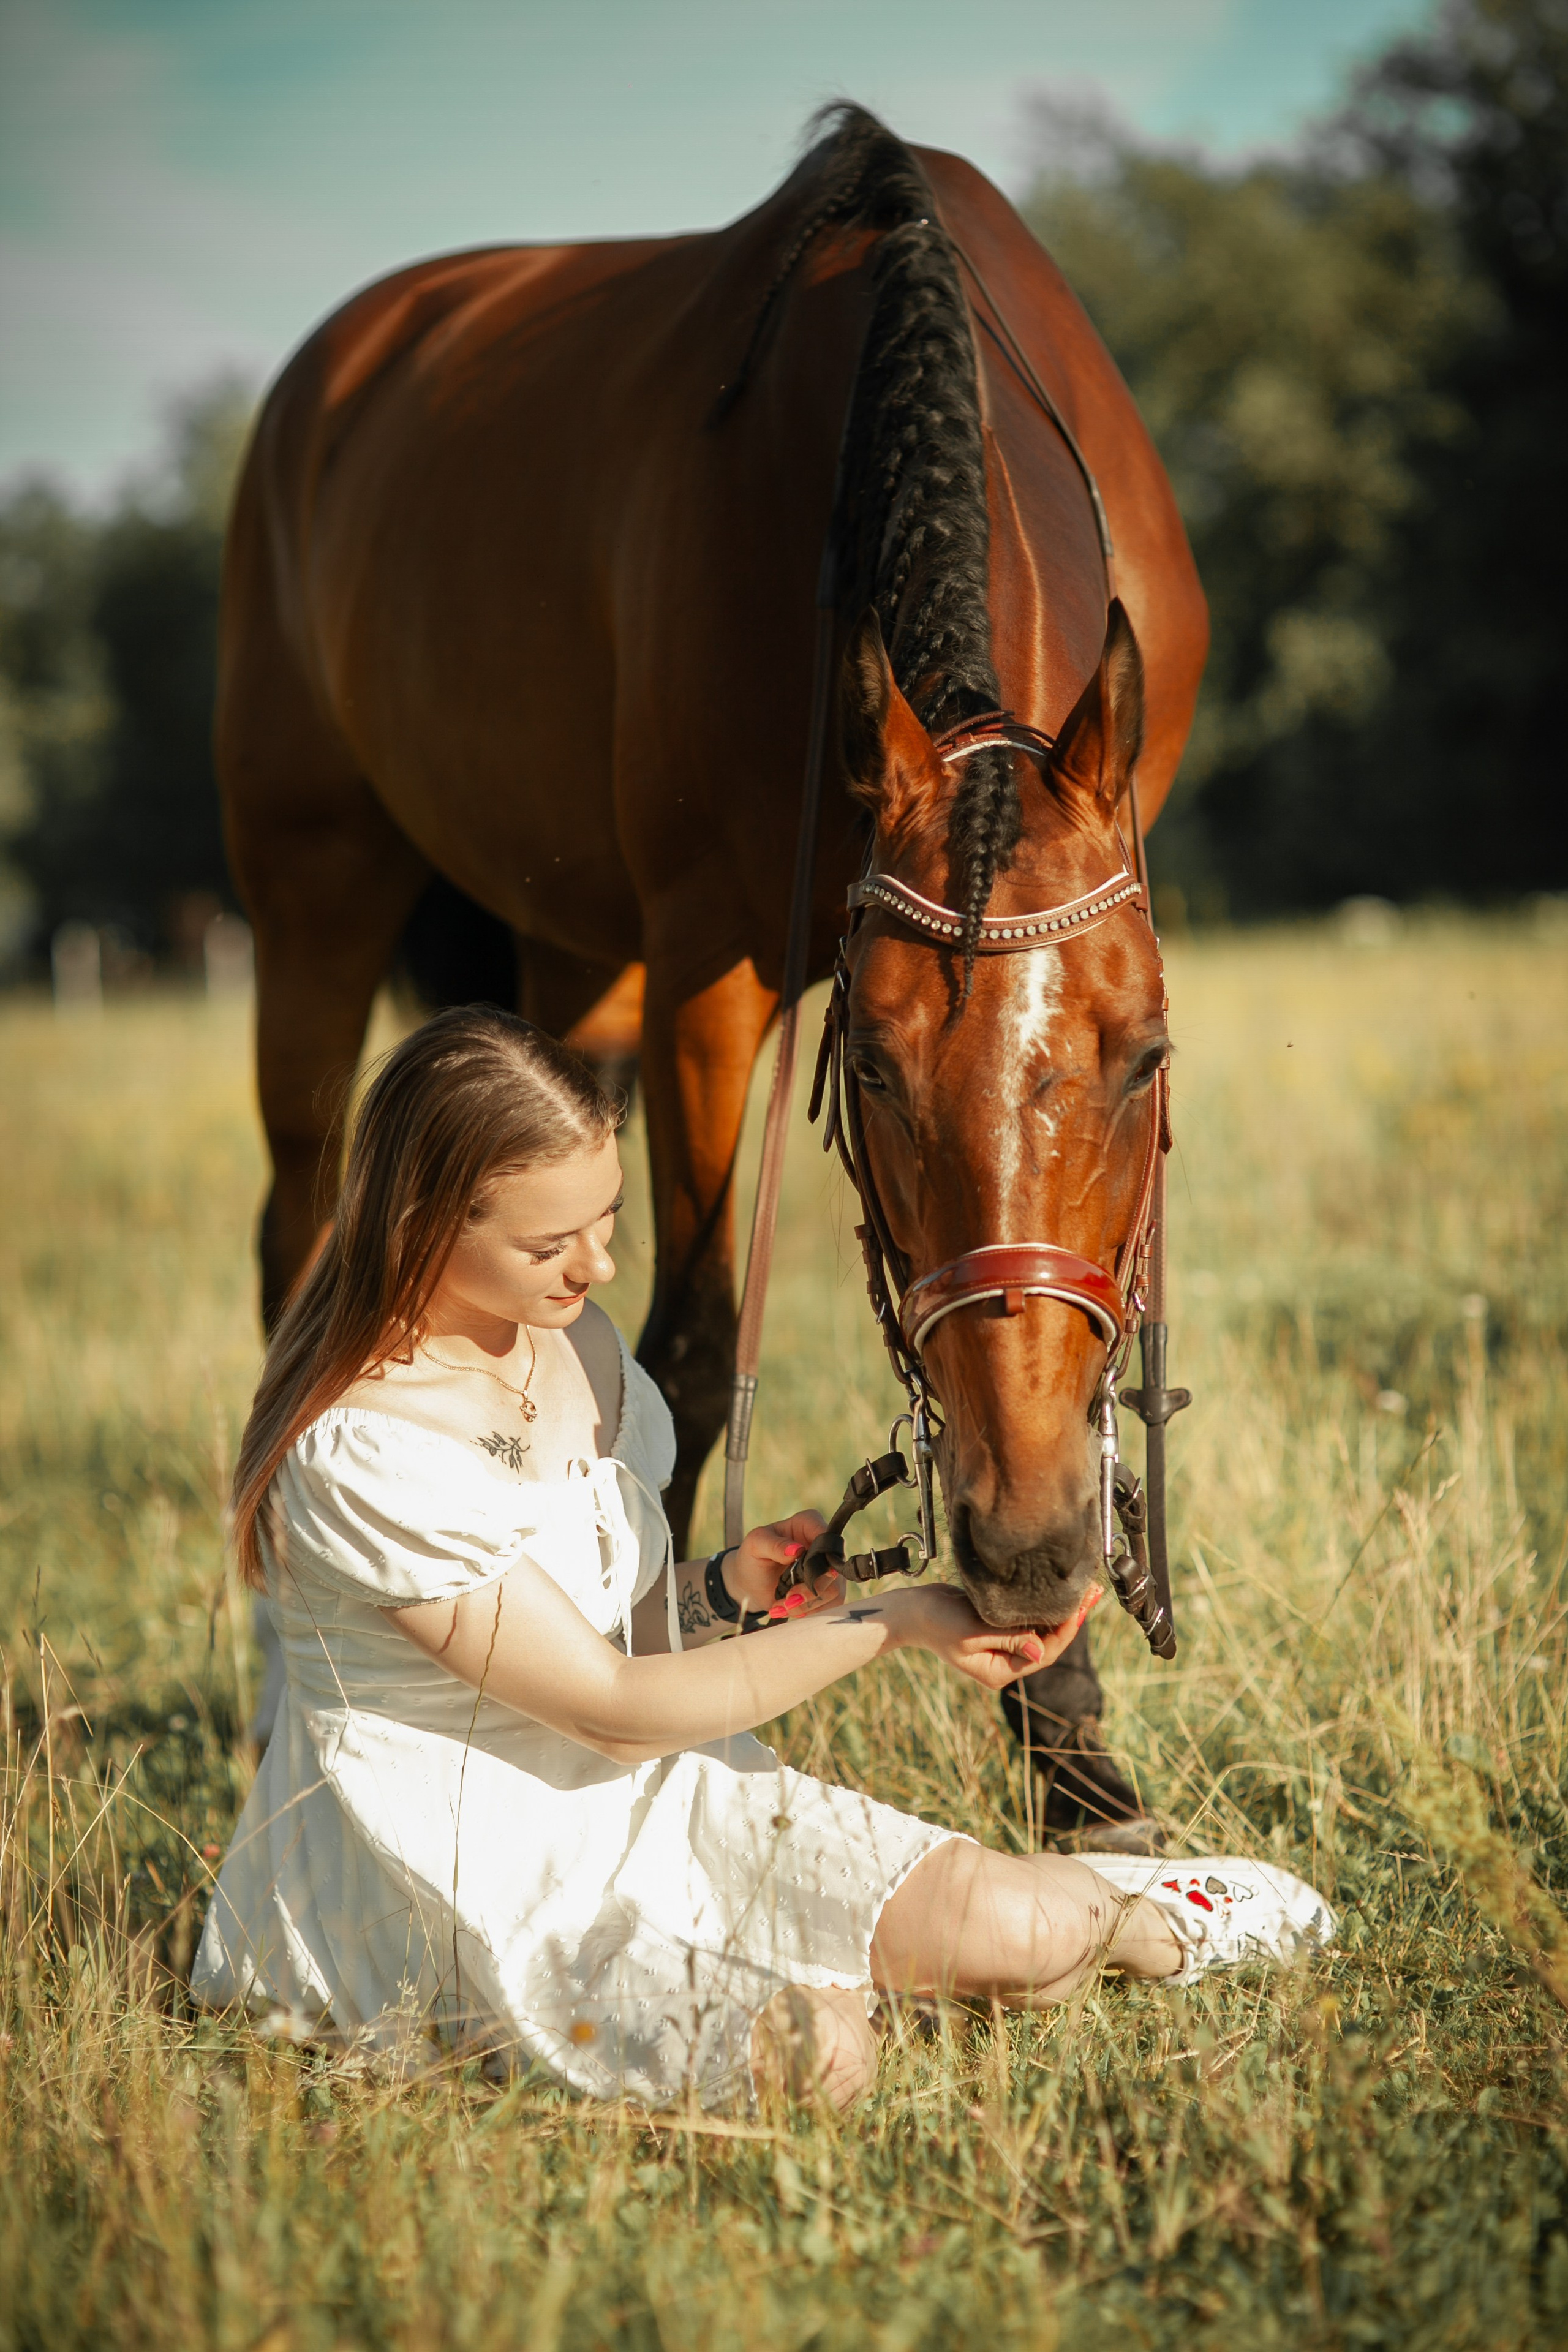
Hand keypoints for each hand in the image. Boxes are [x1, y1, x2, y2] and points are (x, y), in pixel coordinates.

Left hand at [724, 1509, 835, 1615]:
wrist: (750, 1583)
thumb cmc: (753, 1557)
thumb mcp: (755, 1544)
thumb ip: (773, 1545)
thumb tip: (796, 1549)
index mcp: (808, 1523)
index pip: (826, 1536)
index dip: (819, 1556)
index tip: (801, 1573)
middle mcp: (823, 1545)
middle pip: (832, 1569)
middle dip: (809, 1590)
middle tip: (788, 1598)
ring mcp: (828, 1569)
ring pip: (833, 1591)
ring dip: (806, 1604)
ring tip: (782, 1606)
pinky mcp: (828, 1590)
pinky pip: (830, 1606)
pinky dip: (807, 1612)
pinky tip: (788, 1609)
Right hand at [892, 1582, 1101, 1690]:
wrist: (913, 1610)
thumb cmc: (937, 1622)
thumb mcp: (972, 1633)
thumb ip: (1008, 1638)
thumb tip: (1042, 1653)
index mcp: (1001, 1672)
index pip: (1044, 1654)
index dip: (1065, 1632)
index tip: (1080, 1608)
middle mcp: (1006, 1662)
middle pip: (1049, 1643)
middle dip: (1071, 1618)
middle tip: (1092, 1593)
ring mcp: (1004, 1646)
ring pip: (1042, 1630)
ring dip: (1061, 1610)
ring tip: (1083, 1588)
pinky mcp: (1000, 1628)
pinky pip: (1030, 1619)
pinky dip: (1045, 1605)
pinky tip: (1058, 1590)